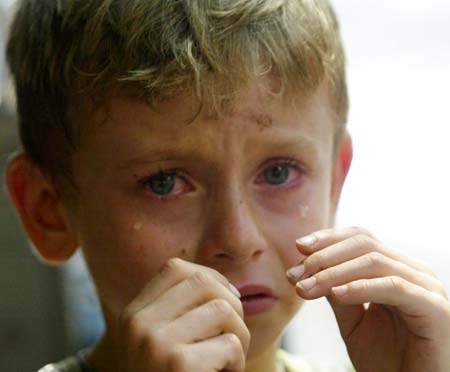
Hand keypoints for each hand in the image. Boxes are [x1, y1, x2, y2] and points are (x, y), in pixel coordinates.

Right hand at [118, 258, 248, 371]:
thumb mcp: (161, 341)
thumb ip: (181, 310)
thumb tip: (228, 288)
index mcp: (133, 313)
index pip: (175, 268)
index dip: (210, 278)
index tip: (226, 299)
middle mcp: (138, 323)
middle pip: (203, 283)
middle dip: (231, 305)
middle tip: (232, 333)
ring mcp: (154, 342)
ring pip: (223, 311)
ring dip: (239, 337)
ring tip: (228, 359)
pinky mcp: (177, 364)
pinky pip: (230, 344)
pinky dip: (238, 362)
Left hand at [287, 227, 449, 371]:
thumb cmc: (387, 360)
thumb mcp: (352, 319)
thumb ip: (336, 290)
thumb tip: (309, 265)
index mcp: (397, 269)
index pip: (360, 238)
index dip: (328, 239)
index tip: (298, 247)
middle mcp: (414, 271)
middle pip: (364, 244)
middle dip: (323, 256)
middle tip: (294, 274)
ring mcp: (427, 287)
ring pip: (374, 261)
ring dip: (333, 272)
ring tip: (305, 287)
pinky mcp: (435, 308)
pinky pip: (393, 287)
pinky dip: (361, 287)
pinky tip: (337, 294)